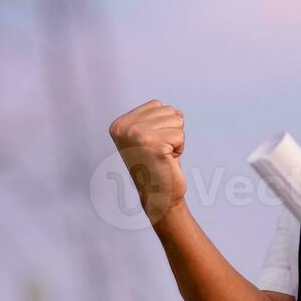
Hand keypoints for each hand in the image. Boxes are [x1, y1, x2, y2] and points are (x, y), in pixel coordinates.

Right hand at [107, 100, 186, 224]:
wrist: (158, 196)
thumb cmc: (156, 165)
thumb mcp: (148, 135)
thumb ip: (157, 117)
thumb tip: (178, 112)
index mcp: (119, 124)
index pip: (156, 104)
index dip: (161, 124)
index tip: (151, 144)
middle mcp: (125, 129)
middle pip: (168, 110)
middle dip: (171, 131)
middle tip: (159, 151)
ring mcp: (138, 136)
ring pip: (177, 121)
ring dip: (176, 139)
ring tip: (163, 155)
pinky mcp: (155, 146)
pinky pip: (180, 136)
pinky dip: (179, 149)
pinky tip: (167, 161)